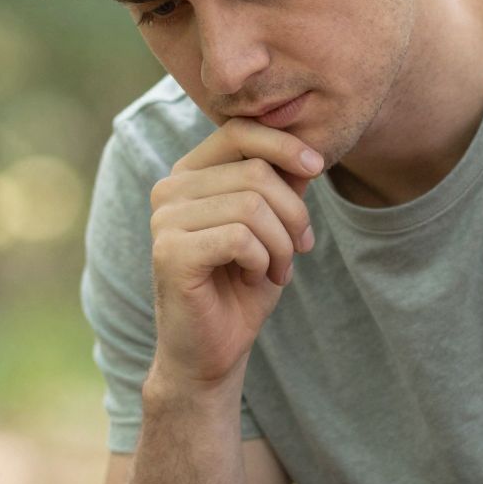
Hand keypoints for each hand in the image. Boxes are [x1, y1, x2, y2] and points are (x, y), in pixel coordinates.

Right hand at [145, 120, 322, 395]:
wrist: (213, 351)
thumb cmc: (240, 288)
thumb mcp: (272, 226)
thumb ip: (281, 185)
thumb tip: (308, 148)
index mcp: (189, 175)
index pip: (239, 132)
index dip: (285, 145)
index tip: (318, 170)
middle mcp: (169, 190)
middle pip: (255, 172)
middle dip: (293, 214)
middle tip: (301, 249)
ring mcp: (164, 220)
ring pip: (252, 206)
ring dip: (281, 244)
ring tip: (277, 269)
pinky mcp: (170, 252)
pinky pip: (240, 238)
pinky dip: (262, 260)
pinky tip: (255, 277)